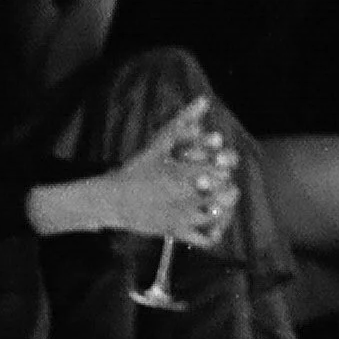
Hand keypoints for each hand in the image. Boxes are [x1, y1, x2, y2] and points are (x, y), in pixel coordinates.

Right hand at [100, 99, 241, 245]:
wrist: (111, 200)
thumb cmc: (136, 169)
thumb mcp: (159, 143)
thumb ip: (184, 121)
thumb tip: (204, 99)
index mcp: (182, 173)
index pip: (219, 170)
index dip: (226, 166)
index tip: (222, 162)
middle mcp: (184, 196)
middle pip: (223, 194)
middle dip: (228, 187)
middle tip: (226, 183)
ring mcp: (181, 216)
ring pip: (217, 216)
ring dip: (226, 209)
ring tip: (223, 201)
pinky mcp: (176, 233)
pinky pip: (205, 239)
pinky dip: (216, 233)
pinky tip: (216, 223)